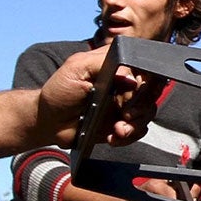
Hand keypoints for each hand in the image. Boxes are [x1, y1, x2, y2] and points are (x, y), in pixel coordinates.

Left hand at [33, 48, 154, 147]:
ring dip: (135, 124)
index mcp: (115, 65)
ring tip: (117, 129)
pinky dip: (129, 136)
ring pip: (148, 111)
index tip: (132, 91)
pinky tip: (113, 136)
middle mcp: (124, 83)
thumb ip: (103, 64)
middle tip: (124, 114)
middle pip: (151, 90)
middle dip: (140, 106)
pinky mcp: (122, 123)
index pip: (143, 65)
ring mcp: (125, 104)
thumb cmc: (59, 92)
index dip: (145, 79)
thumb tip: (132, 76)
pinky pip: (139, 130)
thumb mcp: (76, 68)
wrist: (50, 122)